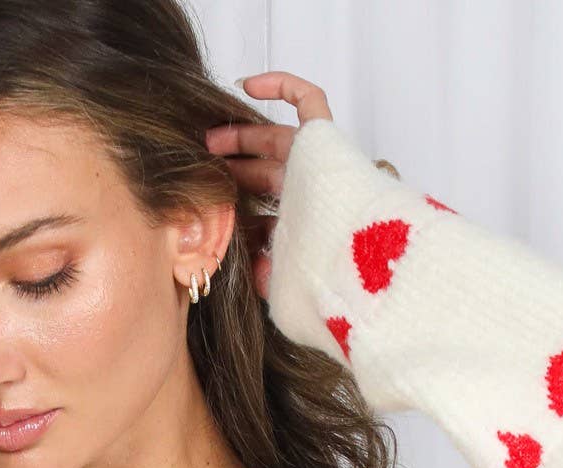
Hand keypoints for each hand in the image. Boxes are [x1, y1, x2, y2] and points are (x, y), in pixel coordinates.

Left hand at [204, 70, 399, 301]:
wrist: (357, 263)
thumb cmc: (327, 281)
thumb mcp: (288, 288)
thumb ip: (269, 280)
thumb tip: (254, 275)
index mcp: (302, 225)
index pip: (267, 211)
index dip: (239, 207)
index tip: (212, 206)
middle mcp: (310, 192)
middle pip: (266, 171)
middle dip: (234, 167)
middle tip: (204, 164)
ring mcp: (319, 163)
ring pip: (277, 138)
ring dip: (243, 136)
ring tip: (211, 139)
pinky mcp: (328, 138)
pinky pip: (309, 99)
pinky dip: (282, 85)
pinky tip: (246, 85)